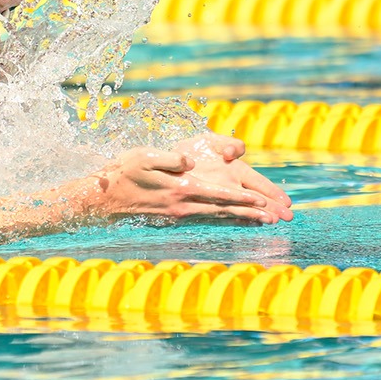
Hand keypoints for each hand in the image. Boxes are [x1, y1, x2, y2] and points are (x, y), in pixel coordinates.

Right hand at [93, 138, 293, 224]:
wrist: (105, 197)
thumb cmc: (125, 171)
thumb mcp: (145, 157)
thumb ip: (169, 157)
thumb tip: (188, 160)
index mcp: (181, 188)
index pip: (219, 194)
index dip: (242, 198)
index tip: (263, 202)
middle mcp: (184, 205)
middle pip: (224, 210)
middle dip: (251, 214)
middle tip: (275, 219)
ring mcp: (179, 213)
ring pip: (217, 216)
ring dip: (241, 219)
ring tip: (263, 222)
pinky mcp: (174, 216)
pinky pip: (206, 218)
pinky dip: (224, 219)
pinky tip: (233, 220)